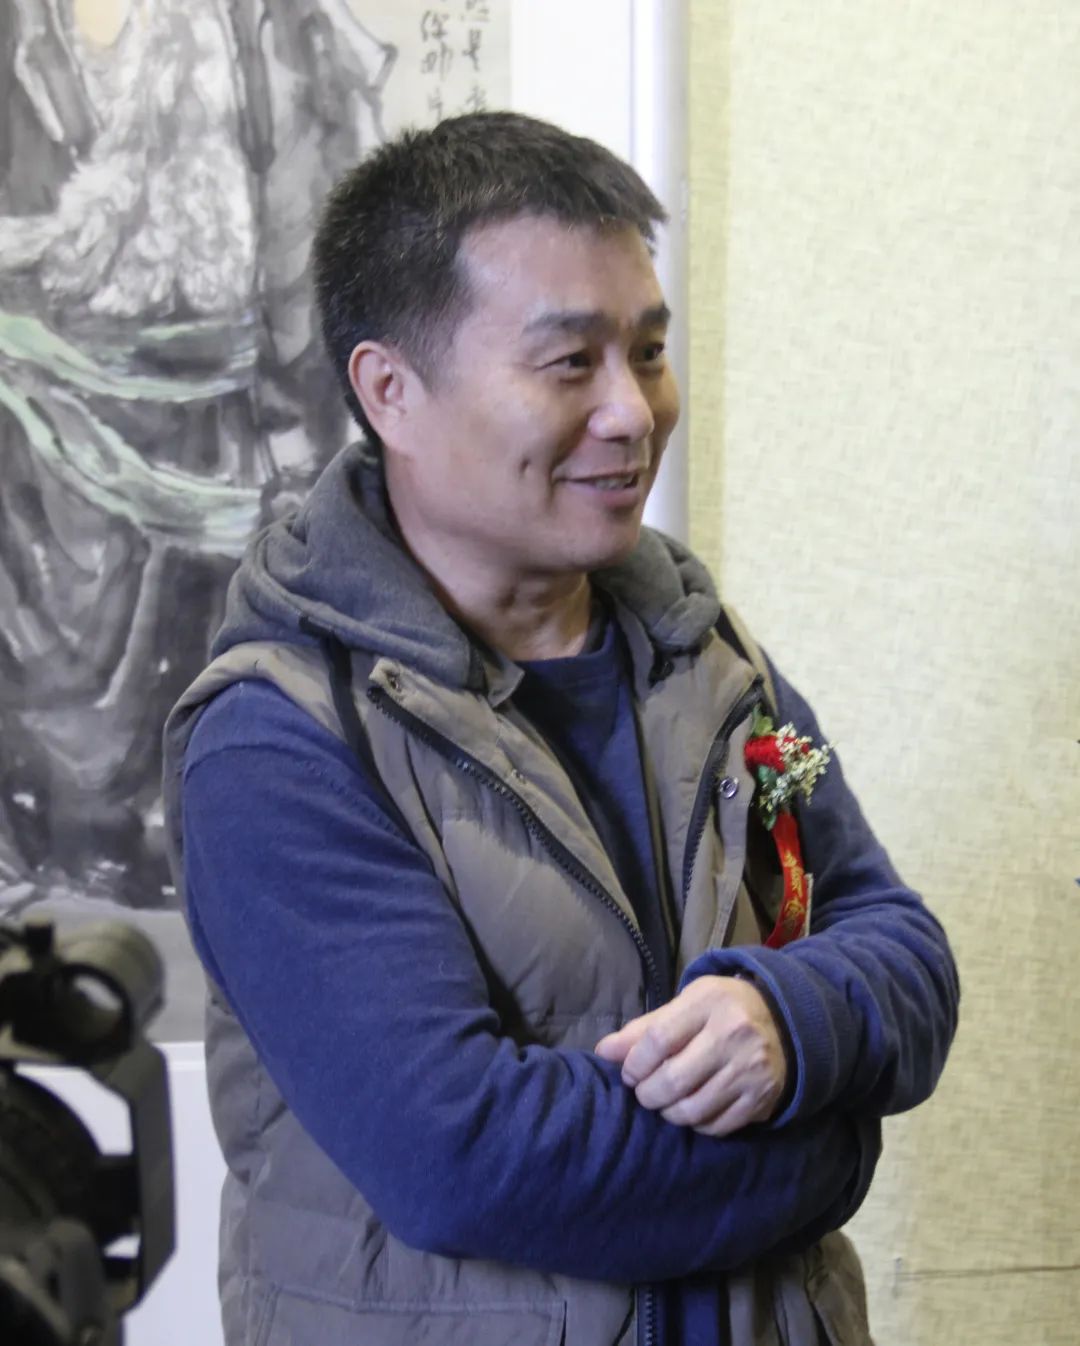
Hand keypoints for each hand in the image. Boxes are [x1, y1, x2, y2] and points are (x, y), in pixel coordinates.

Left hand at [595, 975, 788, 1136]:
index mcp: (710, 1002)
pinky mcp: (762, 1099)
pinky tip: (692, 1109)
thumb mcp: (686, 1004)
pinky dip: (696, 1124)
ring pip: (692, 1109)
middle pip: (673, 1080)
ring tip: (665, 1101)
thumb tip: (604, 1052)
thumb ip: (645, 1028)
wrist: (785, 1021)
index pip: (659, 1040)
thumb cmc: (722, 1009)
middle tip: (644, 1091)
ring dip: (668, 1112)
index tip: (628, 1073)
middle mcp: (734, 1035)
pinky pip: (716, 1126)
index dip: (634, 1063)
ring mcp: (751, 1070)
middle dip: (647, 1094)